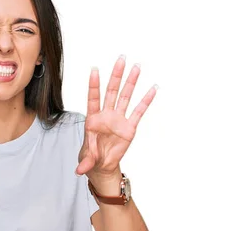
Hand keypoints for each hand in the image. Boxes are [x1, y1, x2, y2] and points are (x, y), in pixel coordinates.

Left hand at [76, 55, 156, 182]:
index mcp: (93, 119)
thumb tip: (79, 171)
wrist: (102, 164)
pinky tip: (152, 89)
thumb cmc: (92, 156)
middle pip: (111, 92)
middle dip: (116, 76)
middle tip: (121, 59)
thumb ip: (86, 161)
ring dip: (131, 82)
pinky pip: (139, 112)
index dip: (93, 85)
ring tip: (137, 67)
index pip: (93, 98)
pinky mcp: (130, 127)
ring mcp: (119, 119)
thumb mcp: (88, 159)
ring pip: (125, 97)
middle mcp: (106, 115)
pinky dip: (146, 101)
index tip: (94, 70)